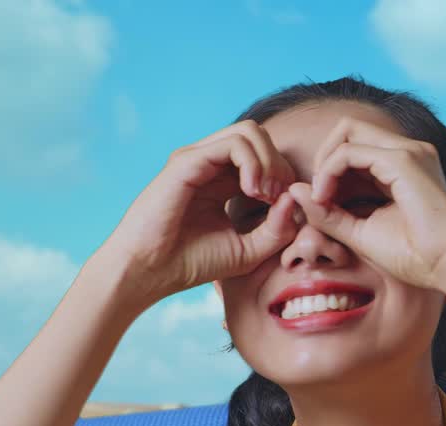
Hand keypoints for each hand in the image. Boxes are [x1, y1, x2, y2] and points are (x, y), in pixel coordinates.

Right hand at [98, 120, 302, 308]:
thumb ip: (278, 228)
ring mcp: (198, 158)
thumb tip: (295, 197)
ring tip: (266, 194)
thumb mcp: (250, 250)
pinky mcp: (187, 160)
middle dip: (280, 165)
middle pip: (261, 138)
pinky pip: (233, 144)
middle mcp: (210, 164)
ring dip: (269, 160)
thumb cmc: (193, 262)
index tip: (287, 209)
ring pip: (250, 132)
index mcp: (223, 180)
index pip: (266, 157)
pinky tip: (254, 190)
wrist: (149, 272)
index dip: (285, 177)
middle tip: (279, 199)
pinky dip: (253, 163)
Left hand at [285, 117, 445, 290]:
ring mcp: (408, 151)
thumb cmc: (415, 257)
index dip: (328, 169)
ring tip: (320, 196)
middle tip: (315, 193)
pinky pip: (349, 150)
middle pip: (348, 129)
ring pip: (347, 131)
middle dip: (322, 156)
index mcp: (403, 166)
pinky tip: (325, 196)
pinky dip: (329, 170)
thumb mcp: (361, 232)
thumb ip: (329, 212)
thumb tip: (294, 190)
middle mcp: (408, 151)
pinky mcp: (402, 160)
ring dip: (324, 161)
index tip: (320, 203)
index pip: (354, 147)